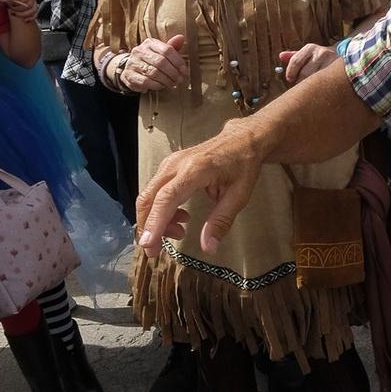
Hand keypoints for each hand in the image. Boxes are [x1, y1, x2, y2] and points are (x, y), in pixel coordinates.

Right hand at [122, 33, 187, 92]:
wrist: (131, 67)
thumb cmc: (150, 59)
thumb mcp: (161, 52)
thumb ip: (172, 47)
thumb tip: (181, 38)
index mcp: (150, 43)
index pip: (167, 50)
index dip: (178, 62)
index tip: (184, 71)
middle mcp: (139, 51)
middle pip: (161, 62)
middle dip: (173, 73)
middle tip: (179, 80)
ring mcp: (133, 63)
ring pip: (153, 72)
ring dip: (166, 80)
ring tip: (173, 84)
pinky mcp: (129, 75)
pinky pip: (145, 81)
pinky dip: (156, 85)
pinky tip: (161, 86)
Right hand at [137, 124, 261, 258]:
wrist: (242, 140)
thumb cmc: (243, 165)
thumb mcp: (239, 195)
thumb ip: (221, 221)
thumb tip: (208, 247)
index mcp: (195, 170)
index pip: (166, 198)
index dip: (155, 222)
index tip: (149, 244)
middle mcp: (176, 164)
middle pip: (149, 197)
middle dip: (147, 227)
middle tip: (155, 251)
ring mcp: (170, 163)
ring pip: (149, 195)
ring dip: (156, 220)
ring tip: (180, 232)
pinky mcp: (168, 166)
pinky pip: (155, 191)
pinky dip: (160, 209)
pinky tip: (180, 218)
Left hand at [280, 44, 337, 84]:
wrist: (345, 59)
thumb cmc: (322, 59)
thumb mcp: (309, 55)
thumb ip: (296, 57)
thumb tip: (281, 56)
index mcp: (311, 48)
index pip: (295, 61)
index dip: (290, 73)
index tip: (290, 79)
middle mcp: (322, 53)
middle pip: (304, 73)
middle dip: (301, 82)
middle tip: (303, 86)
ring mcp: (332, 63)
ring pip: (315, 81)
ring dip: (311, 87)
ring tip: (313, 87)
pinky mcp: (340, 72)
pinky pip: (325, 85)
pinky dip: (321, 89)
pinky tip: (322, 89)